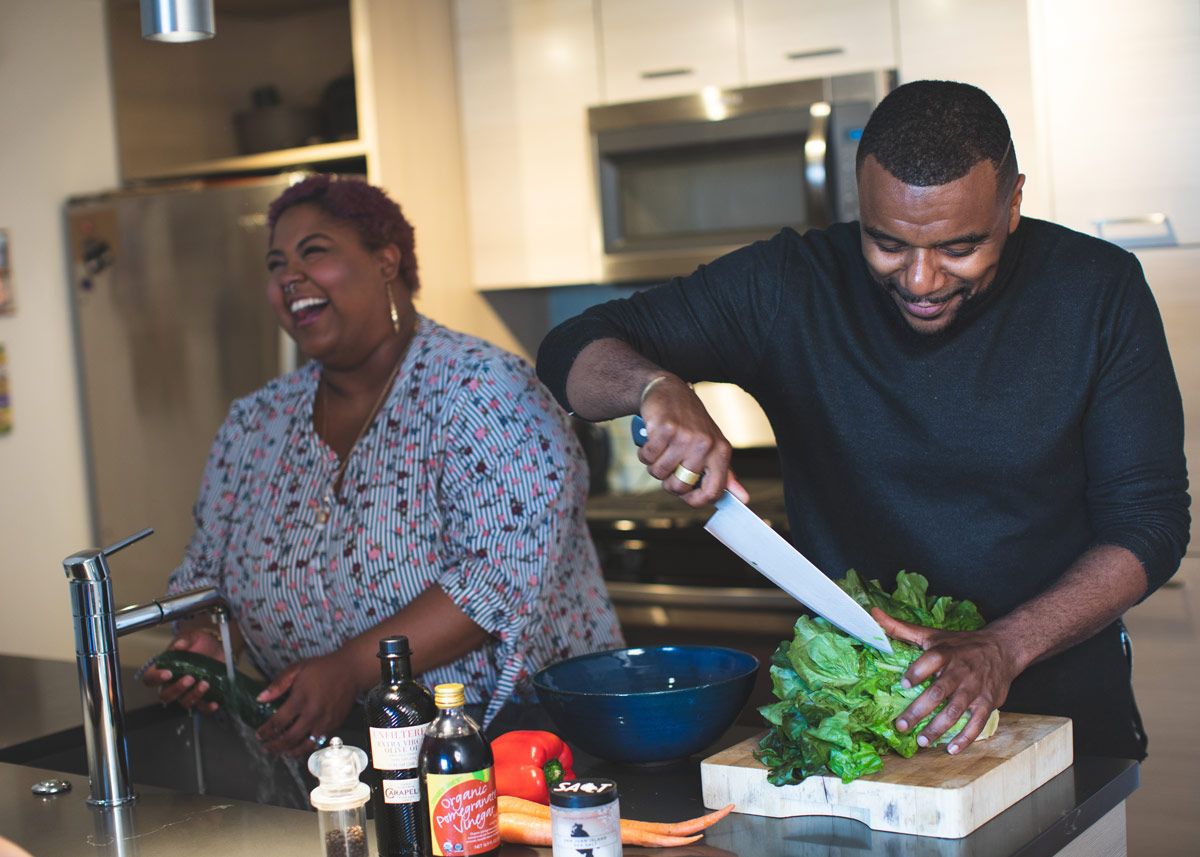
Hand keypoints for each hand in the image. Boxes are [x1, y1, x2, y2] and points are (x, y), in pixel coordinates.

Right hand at [141, 629, 223, 714]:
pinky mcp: (202, 698)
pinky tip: (214, 702)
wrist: (219, 649)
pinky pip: (202, 709)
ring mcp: (187, 693)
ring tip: (205, 683)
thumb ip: (184, 640)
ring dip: (194, 696)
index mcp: (165, 669)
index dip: (155, 678)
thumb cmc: (200, 644)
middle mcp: (173, 684)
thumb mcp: (193, 638)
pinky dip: (207, 708)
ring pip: (184, 703)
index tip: (167, 674)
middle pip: (165, 695)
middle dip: (177, 689)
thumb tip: (179, 645)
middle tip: (190, 678)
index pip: (150, 678)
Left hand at [254, 650, 359, 756]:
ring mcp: (324, 721)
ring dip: (290, 752)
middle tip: (266, 747)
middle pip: (289, 738)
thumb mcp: (297, 669)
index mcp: (301, 699)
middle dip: (274, 746)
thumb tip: (261, 698)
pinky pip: (317, 742)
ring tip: (281, 752)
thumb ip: (278, 684)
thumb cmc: (324, 668)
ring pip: (304, 746)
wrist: (351, 671)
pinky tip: (299, 745)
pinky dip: (306, 747)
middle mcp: (313, 713)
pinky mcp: (334, 725)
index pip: (278, 722)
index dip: (265, 732)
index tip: (259, 735)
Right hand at [639, 376, 748, 507]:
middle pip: (680, 487)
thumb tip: (743, 498)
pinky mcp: (665, 429)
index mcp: (721, 452)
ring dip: (653, 466)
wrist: (669, 391)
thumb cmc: (691, 423)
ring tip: (660, 450)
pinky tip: (651, 441)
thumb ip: (725, 474)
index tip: (685, 495)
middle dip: (667, 482)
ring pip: (659, 473)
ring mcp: (685, 436)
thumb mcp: (713, 446)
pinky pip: (647, 457)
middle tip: (667, 468)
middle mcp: (705, 444)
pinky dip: (644, 453)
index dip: (695, 501)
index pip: (713, 492)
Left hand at [872, 607, 1018, 754]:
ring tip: (922, 740)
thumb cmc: (960, 644)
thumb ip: (899, 628)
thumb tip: (872, 614)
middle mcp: (959, 671)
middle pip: (938, 693)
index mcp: (944, 653)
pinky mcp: (988, 703)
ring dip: (938, 728)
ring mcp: (974, 689)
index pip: (930, 661)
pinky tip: (951, 749)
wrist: (1002, 648)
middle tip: (901, 726)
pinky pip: (977, 723)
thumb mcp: (931, 634)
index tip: (903, 685)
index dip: (917, 673)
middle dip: (919, 711)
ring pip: (955, 711)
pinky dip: (965, 738)